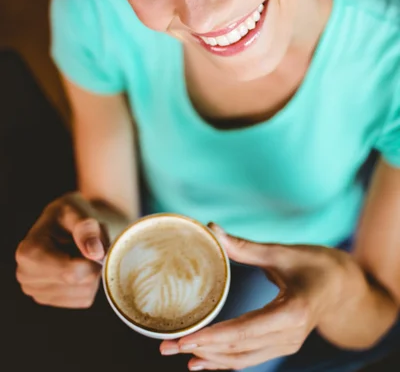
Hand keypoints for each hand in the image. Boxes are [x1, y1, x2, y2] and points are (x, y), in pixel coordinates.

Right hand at [15, 192, 126, 307]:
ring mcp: (36, 292)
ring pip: (84, 293)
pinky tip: (79, 265)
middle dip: (93, 264)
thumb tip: (97, 253)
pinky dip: (89, 283)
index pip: (71, 272)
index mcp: (28, 252)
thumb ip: (87, 228)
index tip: (96, 243)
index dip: (92, 259)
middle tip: (89, 244)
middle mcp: (26, 276)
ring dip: (92, 273)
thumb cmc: (70, 214)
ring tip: (81, 253)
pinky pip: (84, 299)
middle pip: (78, 283)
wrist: (66, 223)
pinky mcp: (51, 301)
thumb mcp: (78, 211)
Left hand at [161, 224, 345, 369]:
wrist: (344, 286)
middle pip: (239, 349)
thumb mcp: (281, 252)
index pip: (245, 331)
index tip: (184, 339)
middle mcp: (290, 335)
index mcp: (292, 312)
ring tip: (180, 355)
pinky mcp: (283, 344)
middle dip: (201, 349)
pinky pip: (251, 356)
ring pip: (244, 359)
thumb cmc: (316, 264)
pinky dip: (226, 360)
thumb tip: (211, 229)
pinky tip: (204, 359)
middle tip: (167, 346)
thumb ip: (245, 246)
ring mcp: (288, 343)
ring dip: (211, 358)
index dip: (212, 338)